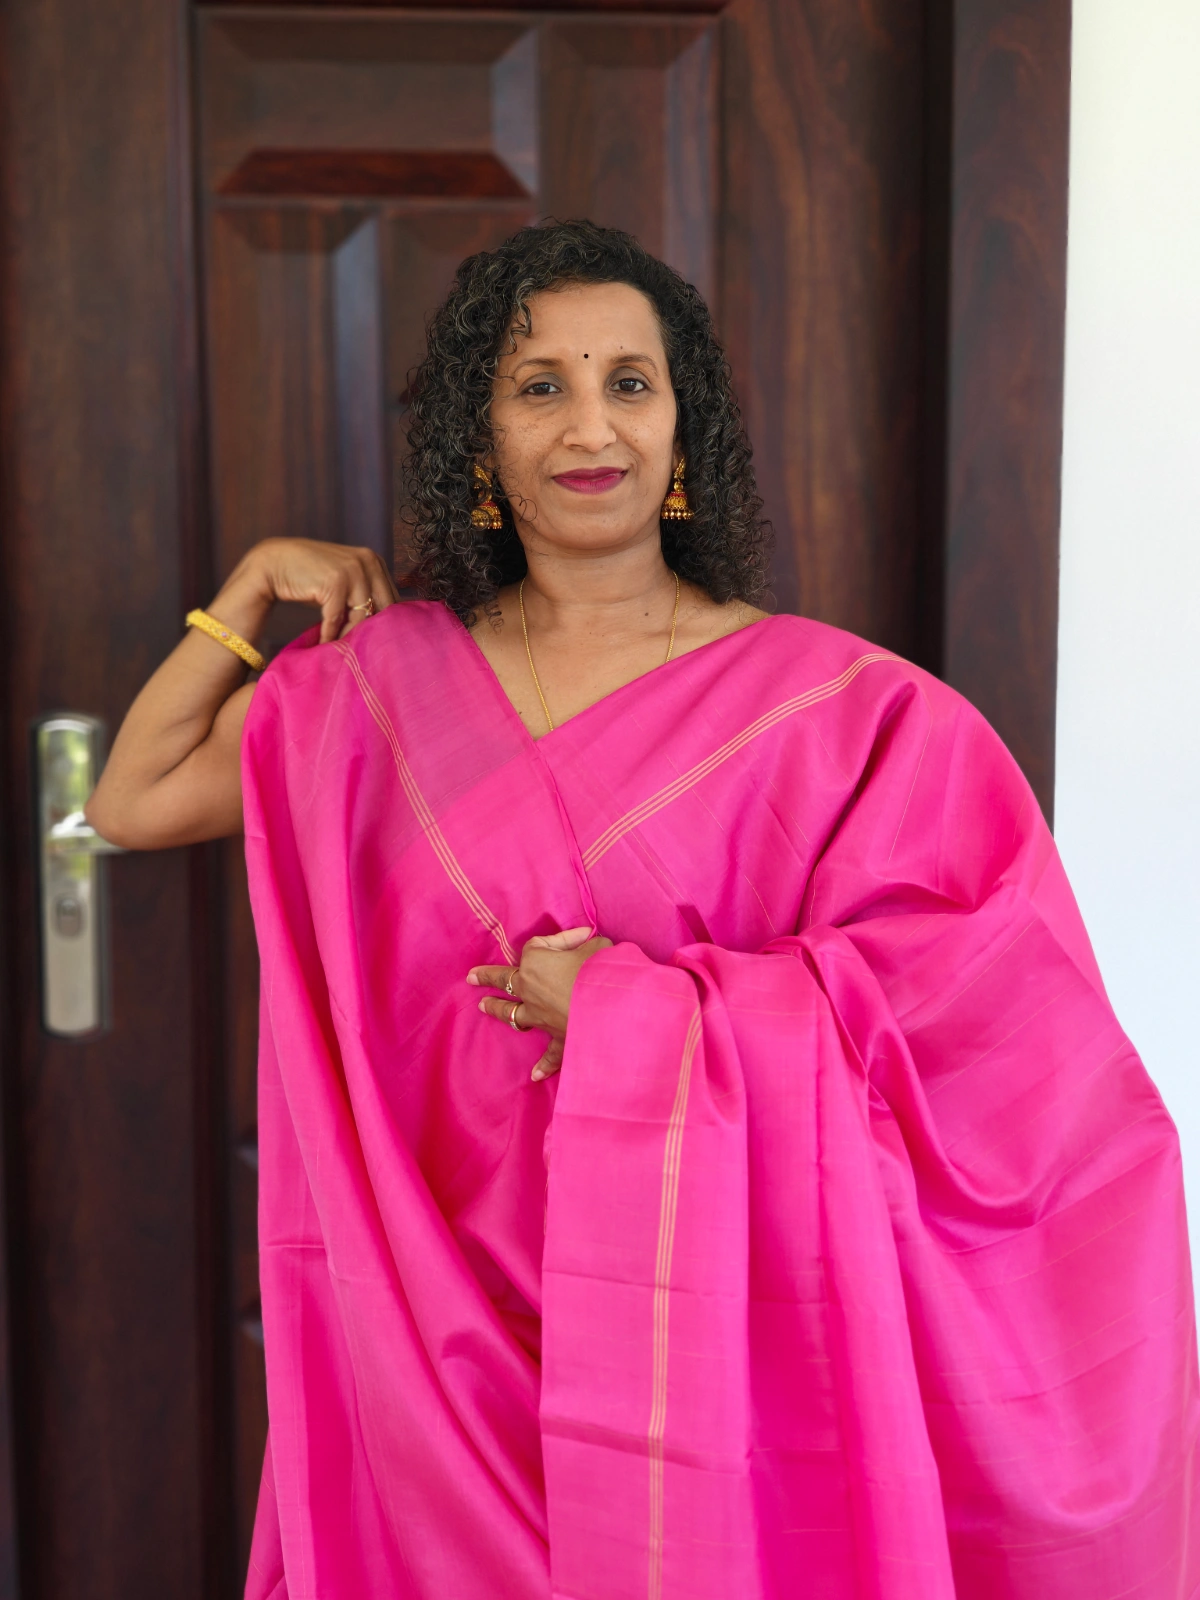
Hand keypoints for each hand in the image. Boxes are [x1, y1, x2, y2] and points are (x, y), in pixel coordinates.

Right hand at [219, 537, 400, 644]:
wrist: (275, 563)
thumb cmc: (313, 579)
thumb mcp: (346, 585)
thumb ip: (366, 597)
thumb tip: (387, 630)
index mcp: (376, 562)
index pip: (392, 601)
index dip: (384, 625)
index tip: (374, 645)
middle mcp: (369, 561)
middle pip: (382, 610)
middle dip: (370, 633)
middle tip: (360, 653)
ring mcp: (353, 569)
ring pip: (361, 616)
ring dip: (348, 636)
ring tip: (339, 650)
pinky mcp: (335, 581)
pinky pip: (337, 617)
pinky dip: (330, 634)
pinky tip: (323, 643)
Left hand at [468, 926, 612, 1080]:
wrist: (613, 1007)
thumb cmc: (600, 970)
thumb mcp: (595, 946)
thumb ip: (584, 943)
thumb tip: (583, 939)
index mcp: (536, 962)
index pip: (537, 946)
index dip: (558, 941)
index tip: (580, 939)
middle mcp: (530, 990)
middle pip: (504, 981)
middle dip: (487, 978)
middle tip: (472, 977)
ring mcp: (540, 1016)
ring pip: (512, 1015)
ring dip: (498, 1010)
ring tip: (484, 1007)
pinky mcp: (558, 1038)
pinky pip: (549, 1054)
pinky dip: (544, 1064)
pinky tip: (536, 1075)